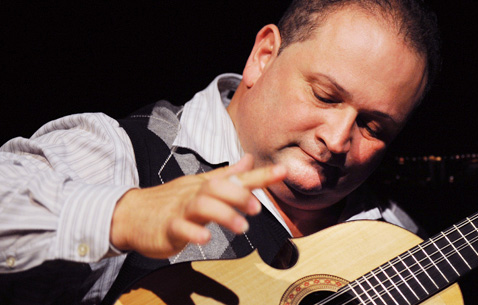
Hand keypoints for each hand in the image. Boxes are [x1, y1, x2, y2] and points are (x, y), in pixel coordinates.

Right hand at [110, 153, 286, 258]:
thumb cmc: (169, 201)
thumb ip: (227, 175)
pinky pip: (180, 228)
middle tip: (257, 208)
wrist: (129, 214)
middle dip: (239, 195)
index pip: (237, 177)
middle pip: (217, 187)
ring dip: (224, 214)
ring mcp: (180, 210)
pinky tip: (206, 238)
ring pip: (202, 205)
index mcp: (206, 184)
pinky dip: (194, 233)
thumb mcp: (200, 185)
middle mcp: (195, 193)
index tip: (283, 171)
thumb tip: (249, 160)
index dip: (261, 175)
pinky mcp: (167, 228)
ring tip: (241, 227)